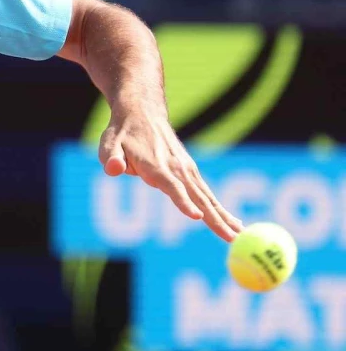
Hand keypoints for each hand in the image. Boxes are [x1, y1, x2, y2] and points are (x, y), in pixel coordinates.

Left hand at [99, 104, 243, 242]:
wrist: (142, 112)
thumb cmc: (122, 132)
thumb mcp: (109, 144)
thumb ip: (111, 158)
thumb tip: (113, 169)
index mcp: (156, 165)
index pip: (172, 187)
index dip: (183, 202)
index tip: (196, 217)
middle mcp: (176, 168)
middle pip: (199, 197)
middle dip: (216, 219)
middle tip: (233, 238)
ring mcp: (186, 169)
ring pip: (208, 197)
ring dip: (225, 217)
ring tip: (241, 235)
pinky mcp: (190, 171)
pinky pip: (207, 193)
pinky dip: (221, 208)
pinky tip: (234, 222)